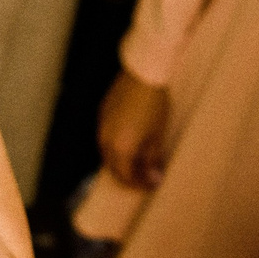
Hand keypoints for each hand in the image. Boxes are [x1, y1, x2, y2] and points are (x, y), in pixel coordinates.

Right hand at [96, 70, 171, 189]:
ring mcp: (101, 126)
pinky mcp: (102, 113)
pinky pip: (105, 137)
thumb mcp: (157, 135)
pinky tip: (129, 141)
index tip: (151, 185)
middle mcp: (105, 140)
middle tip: (144, 178)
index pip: (125, 177)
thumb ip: (152, 160)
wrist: (143, 73)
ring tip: (138, 160)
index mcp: (120, 149)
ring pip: (107, 153)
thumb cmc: (154, 104)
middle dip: (128, 176)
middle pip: (113, 168)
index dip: (138, 185)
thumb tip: (153, 178)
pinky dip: (116, 146)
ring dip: (120, 161)